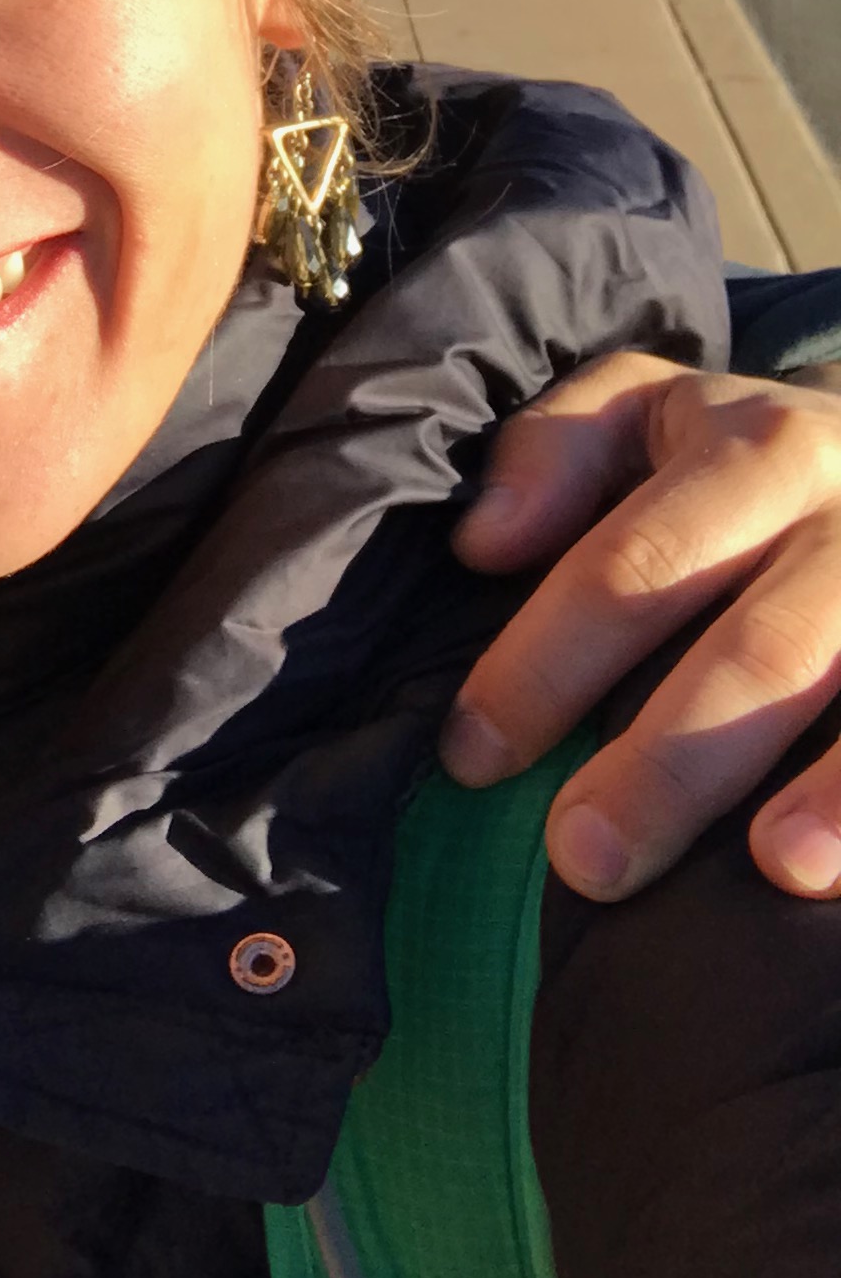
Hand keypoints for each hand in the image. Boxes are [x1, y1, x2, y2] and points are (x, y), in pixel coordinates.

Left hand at [440, 352, 840, 901]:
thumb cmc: (735, 453)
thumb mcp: (642, 408)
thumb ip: (549, 454)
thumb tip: (483, 543)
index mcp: (753, 448)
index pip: (632, 566)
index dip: (544, 662)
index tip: (473, 754)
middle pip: (760, 649)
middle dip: (669, 759)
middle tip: (583, 858)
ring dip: (836, 788)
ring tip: (773, 869)